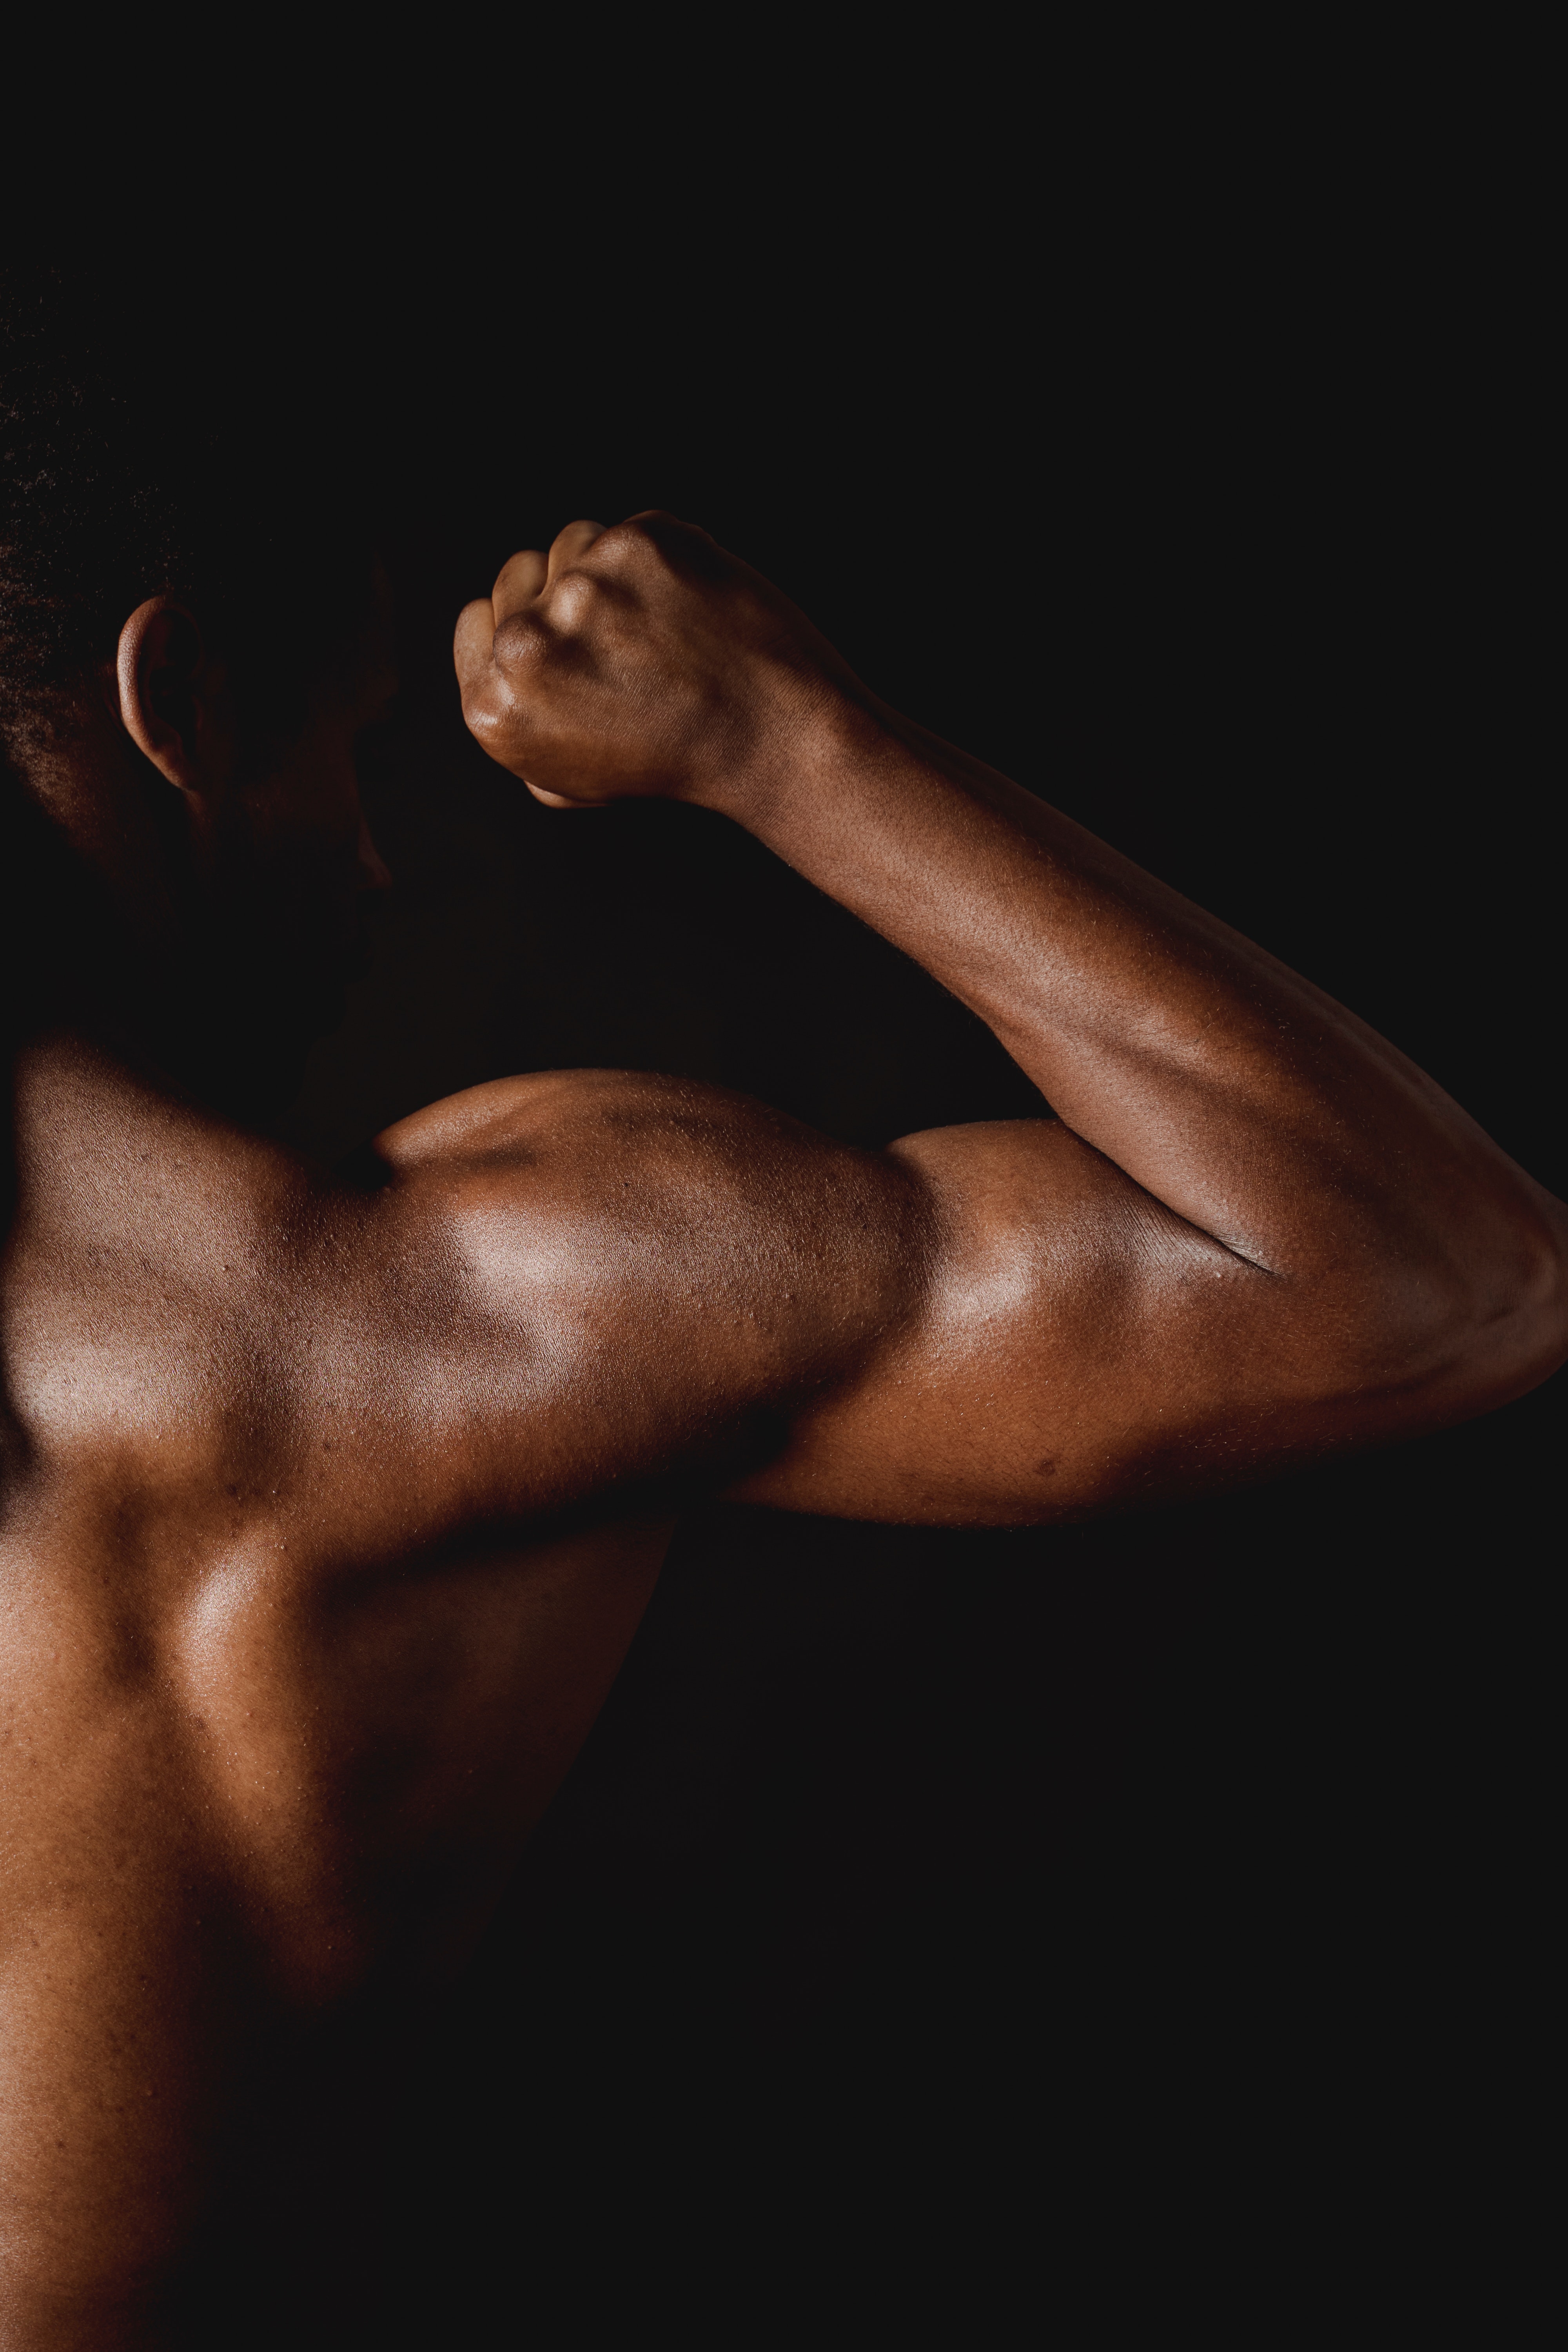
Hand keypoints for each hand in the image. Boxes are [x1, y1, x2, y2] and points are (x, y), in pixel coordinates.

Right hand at [453, 514, 859, 809]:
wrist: (774, 738)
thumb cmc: (676, 760)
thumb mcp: (571, 774)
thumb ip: (521, 712)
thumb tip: (499, 652)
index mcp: (493, 709)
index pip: (475, 619)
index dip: (524, 628)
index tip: (569, 648)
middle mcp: (526, 645)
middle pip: (516, 574)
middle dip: (561, 598)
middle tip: (623, 648)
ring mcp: (582, 586)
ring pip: (573, 546)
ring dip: (610, 576)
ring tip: (662, 632)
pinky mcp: (637, 543)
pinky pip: (626, 531)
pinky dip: (658, 561)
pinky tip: (689, 607)